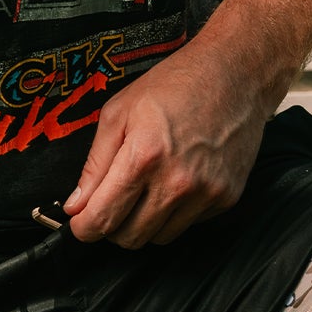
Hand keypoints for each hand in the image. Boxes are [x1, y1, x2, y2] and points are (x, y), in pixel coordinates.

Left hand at [64, 41, 272, 248]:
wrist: (236, 74)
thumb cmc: (175, 85)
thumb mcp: (119, 112)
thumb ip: (94, 164)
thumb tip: (76, 205)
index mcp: (144, 157)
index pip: (103, 218)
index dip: (84, 228)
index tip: (80, 224)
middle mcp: (177, 182)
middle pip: (130, 237)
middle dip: (112, 227)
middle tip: (112, 204)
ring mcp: (206, 193)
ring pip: (159, 238)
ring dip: (144, 223)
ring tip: (146, 190)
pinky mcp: (226, 198)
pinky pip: (188, 224)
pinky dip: (175, 213)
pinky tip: (176, 182)